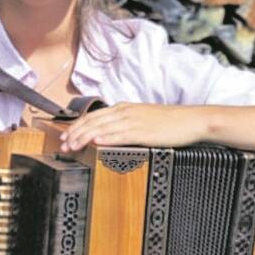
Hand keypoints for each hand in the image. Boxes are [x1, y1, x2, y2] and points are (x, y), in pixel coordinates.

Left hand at [60, 102, 207, 152]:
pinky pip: (120, 134)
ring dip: (84, 137)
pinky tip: (96, 142)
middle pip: (92, 121)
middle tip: (62, 144)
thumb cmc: (169, 122)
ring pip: (102, 127)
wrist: (192, 120)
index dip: (76, 126)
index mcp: (123, 108)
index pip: (92, 116)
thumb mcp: (141, 118)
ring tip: (72, 146)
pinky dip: (106, 137)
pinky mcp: (143, 132)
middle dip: (74, 133)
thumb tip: (105, 133)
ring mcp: (133, 121)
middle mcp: (125, 112)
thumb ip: (123, 124)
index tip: (64, 136)